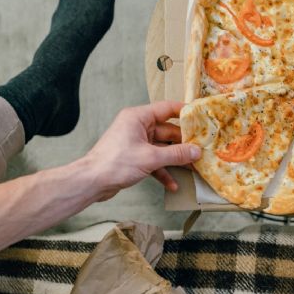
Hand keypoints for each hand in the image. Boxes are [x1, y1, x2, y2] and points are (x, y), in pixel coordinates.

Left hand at [82, 101, 200, 200]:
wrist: (92, 182)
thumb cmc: (115, 163)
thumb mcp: (150, 158)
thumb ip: (176, 154)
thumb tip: (196, 151)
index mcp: (138, 117)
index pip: (167, 108)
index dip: (185, 112)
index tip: (201, 118)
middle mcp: (137, 126)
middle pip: (167, 131)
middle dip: (183, 143)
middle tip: (201, 150)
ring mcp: (136, 142)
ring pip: (162, 148)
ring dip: (175, 159)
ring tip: (192, 168)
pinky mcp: (134, 157)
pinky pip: (154, 161)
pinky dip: (163, 171)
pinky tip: (173, 184)